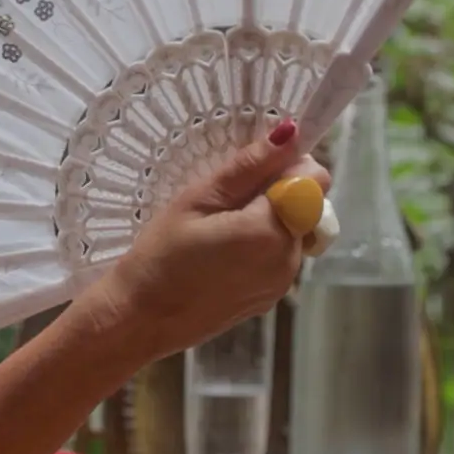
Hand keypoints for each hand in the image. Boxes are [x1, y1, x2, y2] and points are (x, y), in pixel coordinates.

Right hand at [93, 118, 330, 360]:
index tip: (250, 171)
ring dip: (270, 219)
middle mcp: (289, 260)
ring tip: (219, 227)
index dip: (287, 167)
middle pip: (308, 206)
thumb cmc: (161, 254)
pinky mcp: (270, 298)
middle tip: (225, 200)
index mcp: (272, 231)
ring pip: (295, 231)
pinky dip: (262, 245)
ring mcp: (282, 283)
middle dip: (277, 193)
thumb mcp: (197, 200)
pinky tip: (223, 252)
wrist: (140, 318)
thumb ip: (248, 168)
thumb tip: (290, 135)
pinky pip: (280, 257)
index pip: (312, 180)